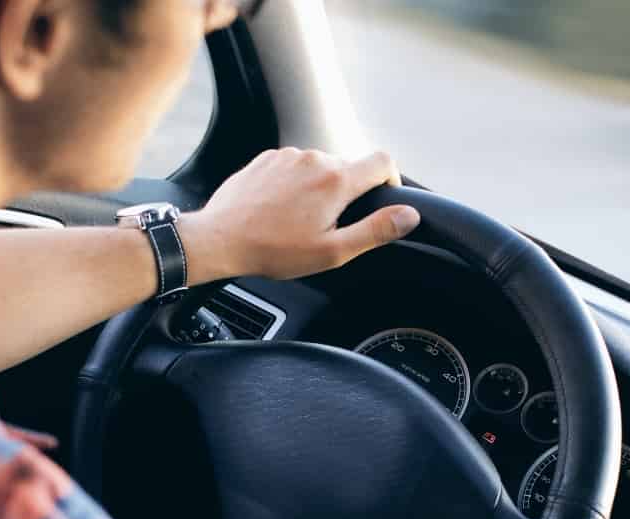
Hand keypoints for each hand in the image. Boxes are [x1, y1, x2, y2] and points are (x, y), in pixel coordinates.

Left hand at [178, 148, 420, 282]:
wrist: (220, 239)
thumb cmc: (273, 250)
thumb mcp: (332, 251)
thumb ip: (375, 231)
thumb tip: (409, 216)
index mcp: (336, 180)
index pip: (383, 162)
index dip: (390, 180)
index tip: (382, 199)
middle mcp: (315, 158)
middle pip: (348, 167)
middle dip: (347, 194)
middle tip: (327, 226)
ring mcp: (288, 155)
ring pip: (319, 167)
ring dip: (318, 189)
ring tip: (298, 221)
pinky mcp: (267, 158)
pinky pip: (293, 167)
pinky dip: (294, 184)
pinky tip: (279, 210)